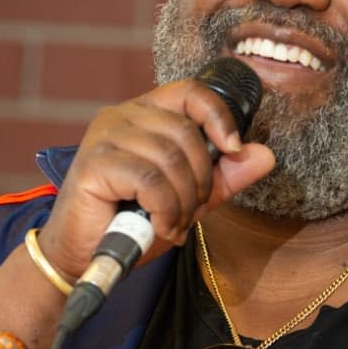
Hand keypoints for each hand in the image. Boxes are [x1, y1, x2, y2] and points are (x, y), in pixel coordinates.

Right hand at [36, 78, 274, 278]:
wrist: (83, 256)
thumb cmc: (131, 223)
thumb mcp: (188, 199)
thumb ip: (224, 177)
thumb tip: (264, 155)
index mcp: (146, 115)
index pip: (191, 92)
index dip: (219, 116)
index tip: (233, 149)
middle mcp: (123, 116)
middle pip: (186, 132)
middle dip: (200, 180)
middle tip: (190, 211)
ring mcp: (105, 136)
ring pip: (170, 159)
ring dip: (182, 202)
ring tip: (172, 224)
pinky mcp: (94, 163)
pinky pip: (150, 180)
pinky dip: (164, 209)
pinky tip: (157, 226)